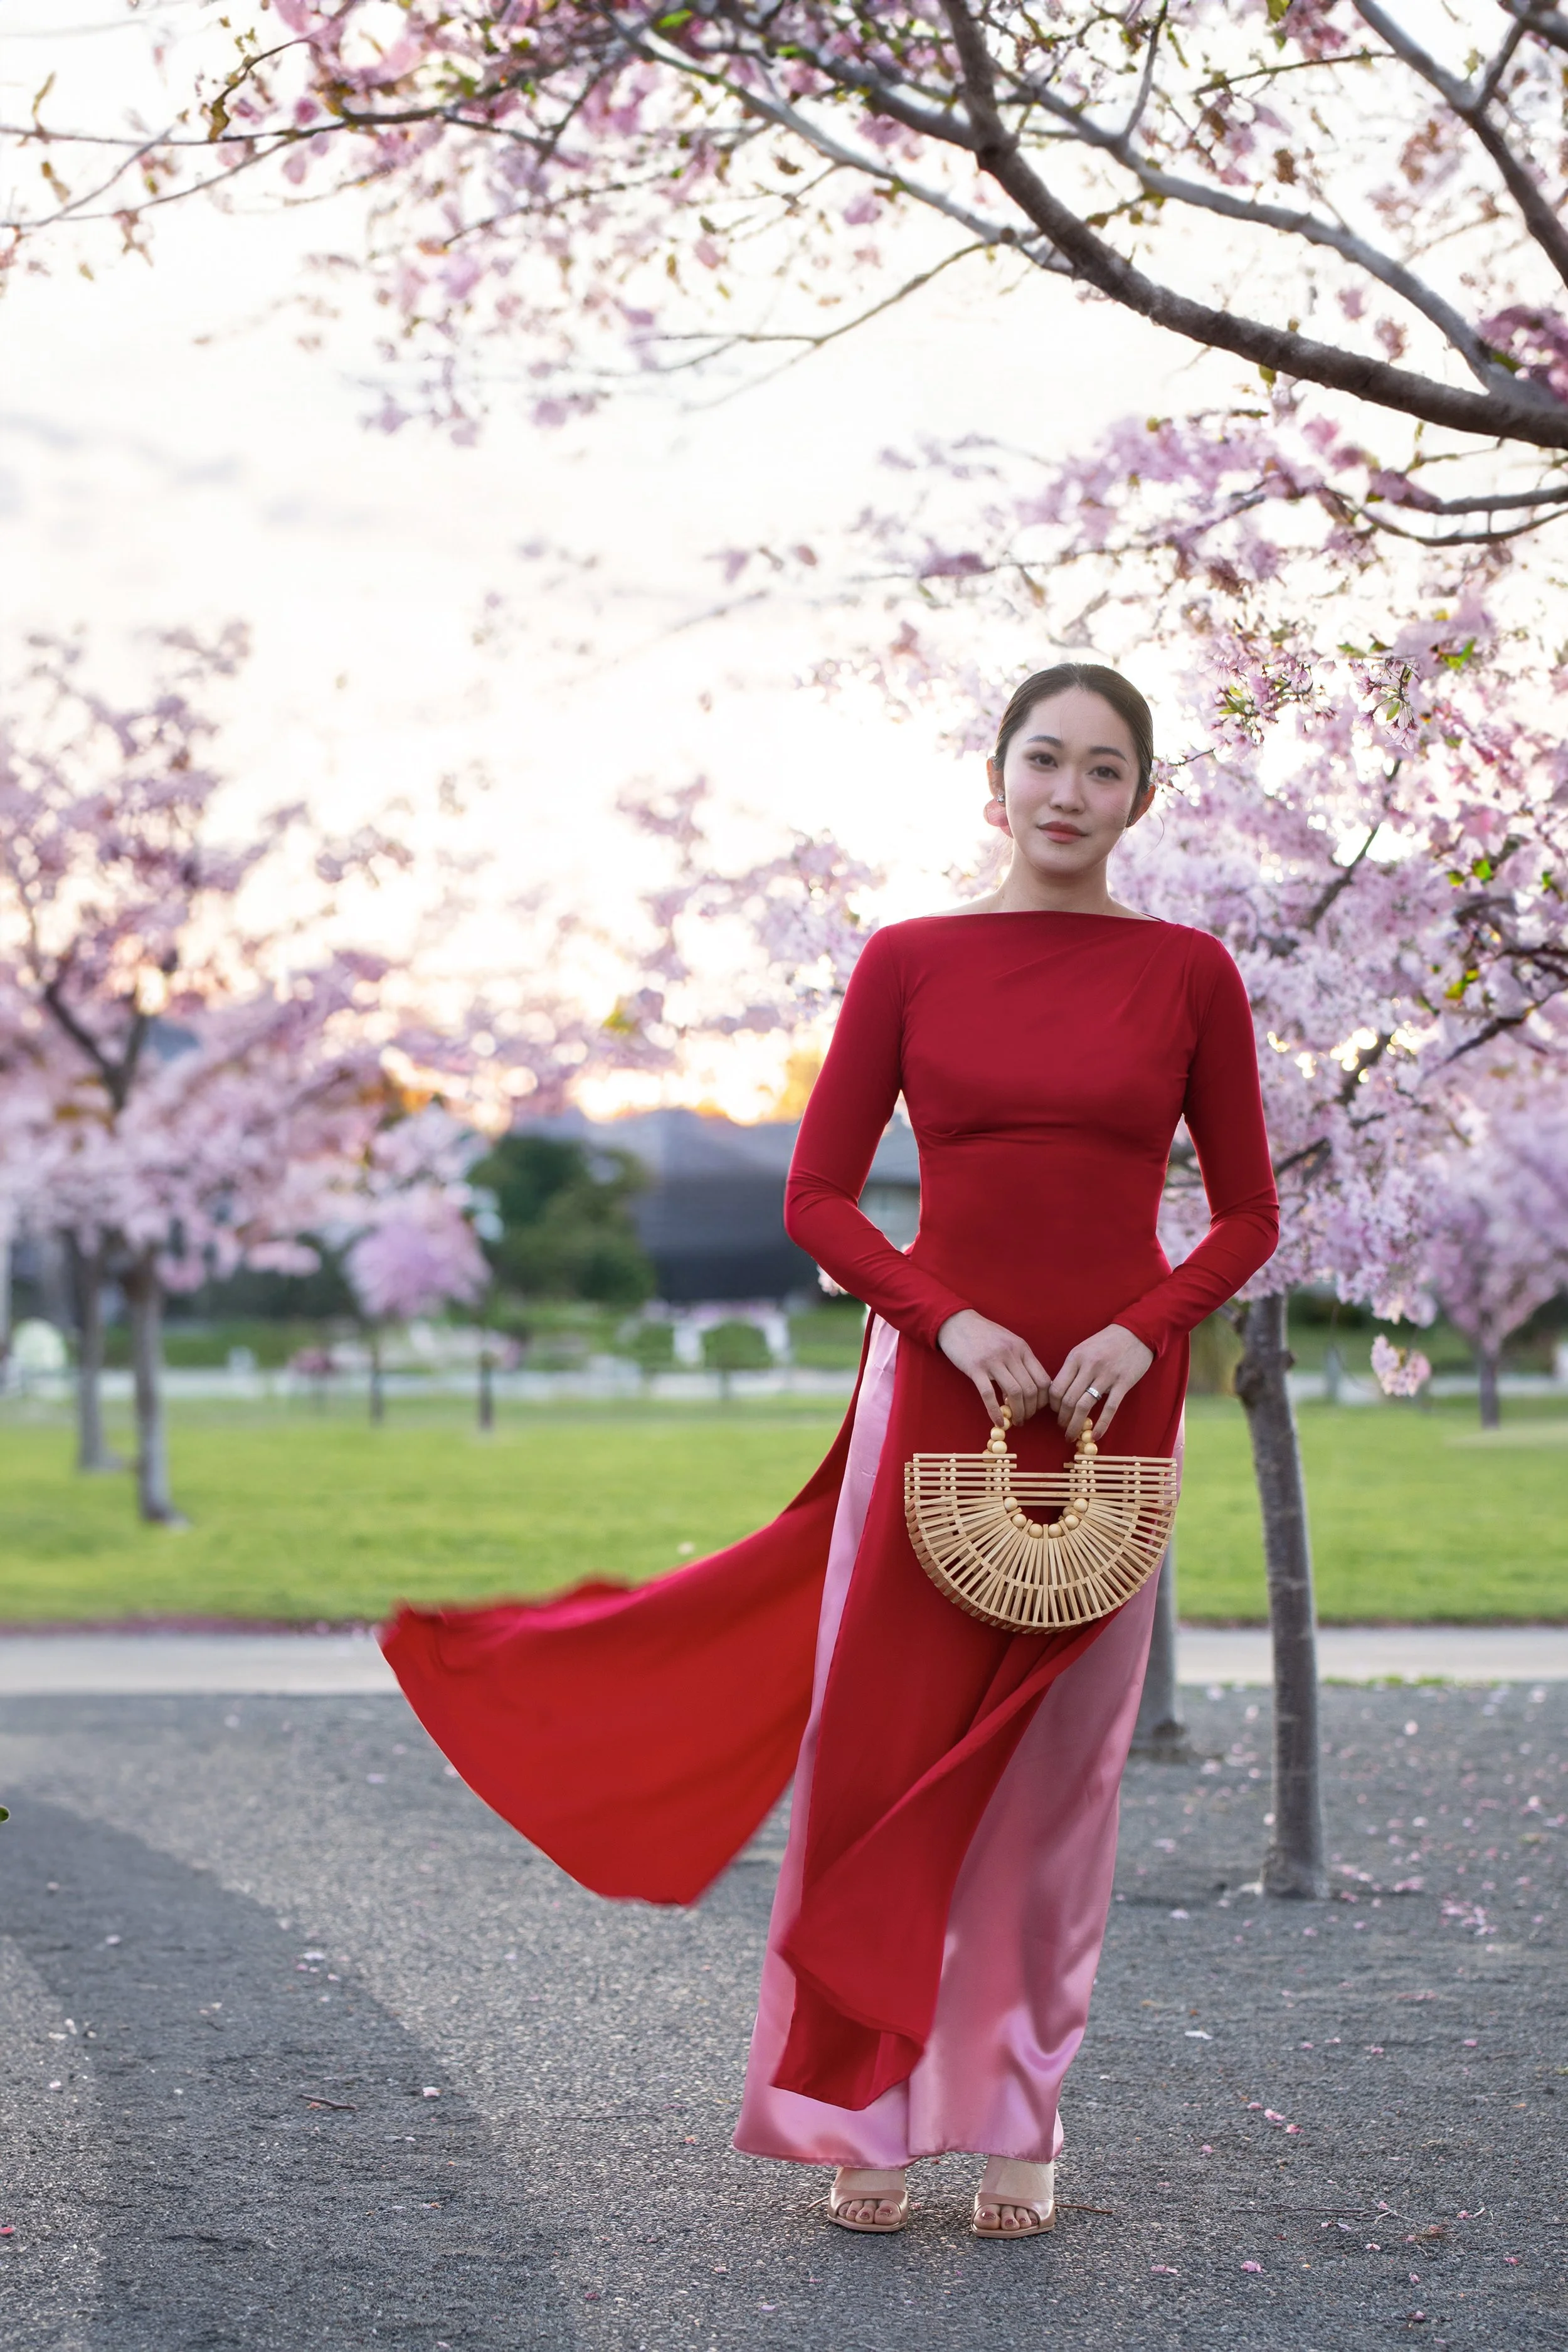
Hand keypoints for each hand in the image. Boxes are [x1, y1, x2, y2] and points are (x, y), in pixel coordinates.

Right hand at [937, 1310, 1051, 1427]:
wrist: (957, 1322)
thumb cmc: (984, 1334)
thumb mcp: (1009, 1342)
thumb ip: (1020, 1362)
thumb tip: (1029, 1390)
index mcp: (1022, 1348)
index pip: (1043, 1380)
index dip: (1043, 1400)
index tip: (1036, 1409)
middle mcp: (1011, 1353)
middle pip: (1030, 1389)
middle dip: (1031, 1410)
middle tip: (1025, 1419)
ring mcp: (993, 1360)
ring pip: (1014, 1393)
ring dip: (1017, 1413)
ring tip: (1015, 1421)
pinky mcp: (975, 1367)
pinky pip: (989, 1394)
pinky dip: (995, 1412)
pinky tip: (998, 1421)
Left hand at [1049, 1323, 1153, 1442]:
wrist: (1136, 1332)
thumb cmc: (1107, 1342)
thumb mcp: (1084, 1349)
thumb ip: (1072, 1369)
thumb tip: (1059, 1394)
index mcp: (1075, 1357)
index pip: (1056, 1388)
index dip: (1053, 1406)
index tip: (1056, 1413)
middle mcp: (1088, 1366)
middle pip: (1068, 1400)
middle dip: (1063, 1419)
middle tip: (1063, 1428)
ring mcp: (1106, 1375)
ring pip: (1084, 1406)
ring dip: (1075, 1425)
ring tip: (1073, 1435)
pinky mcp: (1123, 1383)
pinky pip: (1109, 1408)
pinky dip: (1101, 1425)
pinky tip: (1095, 1435)